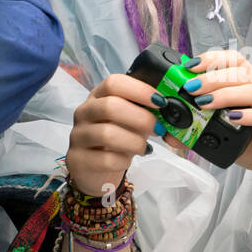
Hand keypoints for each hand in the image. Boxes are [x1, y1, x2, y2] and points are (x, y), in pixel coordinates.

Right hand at [66, 73, 158, 196]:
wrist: (95, 168)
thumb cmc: (117, 139)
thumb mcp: (132, 121)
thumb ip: (147, 112)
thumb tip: (173, 114)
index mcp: (98, 96)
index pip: (113, 83)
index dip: (140, 90)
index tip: (160, 101)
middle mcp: (84, 112)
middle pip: (110, 106)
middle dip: (141, 118)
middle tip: (157, 129)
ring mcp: (78, 136)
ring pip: (107, 134)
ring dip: (134, 142)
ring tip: (144, 148)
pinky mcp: (78, 160)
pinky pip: (106, 159)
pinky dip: (123, 161)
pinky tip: (127, 160)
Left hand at [182, 49, 251, 199]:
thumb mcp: (226, 136)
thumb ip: (202, 130)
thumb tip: (169, 133)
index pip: (236, 60)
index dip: (213, 59)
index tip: (189, 67)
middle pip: (242, 72)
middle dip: (213, 77)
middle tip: (190, 88)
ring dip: (227, 94)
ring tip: (204, 102)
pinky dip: (250, 115)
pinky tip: (233, 118)